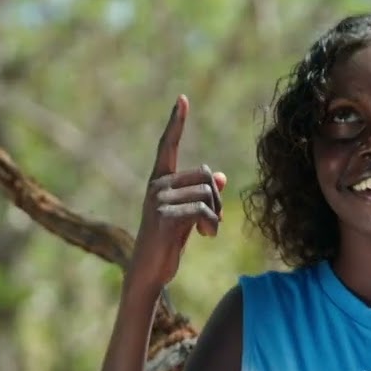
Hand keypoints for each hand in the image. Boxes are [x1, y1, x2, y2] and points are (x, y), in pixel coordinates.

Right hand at [127, 95, 226, 291]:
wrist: (149, 271)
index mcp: (160, 181)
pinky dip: (212, 224)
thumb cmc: (168, 243)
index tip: (182, 99)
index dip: (176, 123)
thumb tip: (221, 174)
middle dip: (217, 198)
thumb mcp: (188, 215)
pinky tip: (206, 236)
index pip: (168, 146)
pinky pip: (203, 210)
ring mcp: (158, 200)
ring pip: (208, 193)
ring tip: (208, 231)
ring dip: (216, 215)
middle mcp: (157, 185)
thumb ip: (202, 195)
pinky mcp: (163, 216)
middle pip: (206, 175)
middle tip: (212, 221)